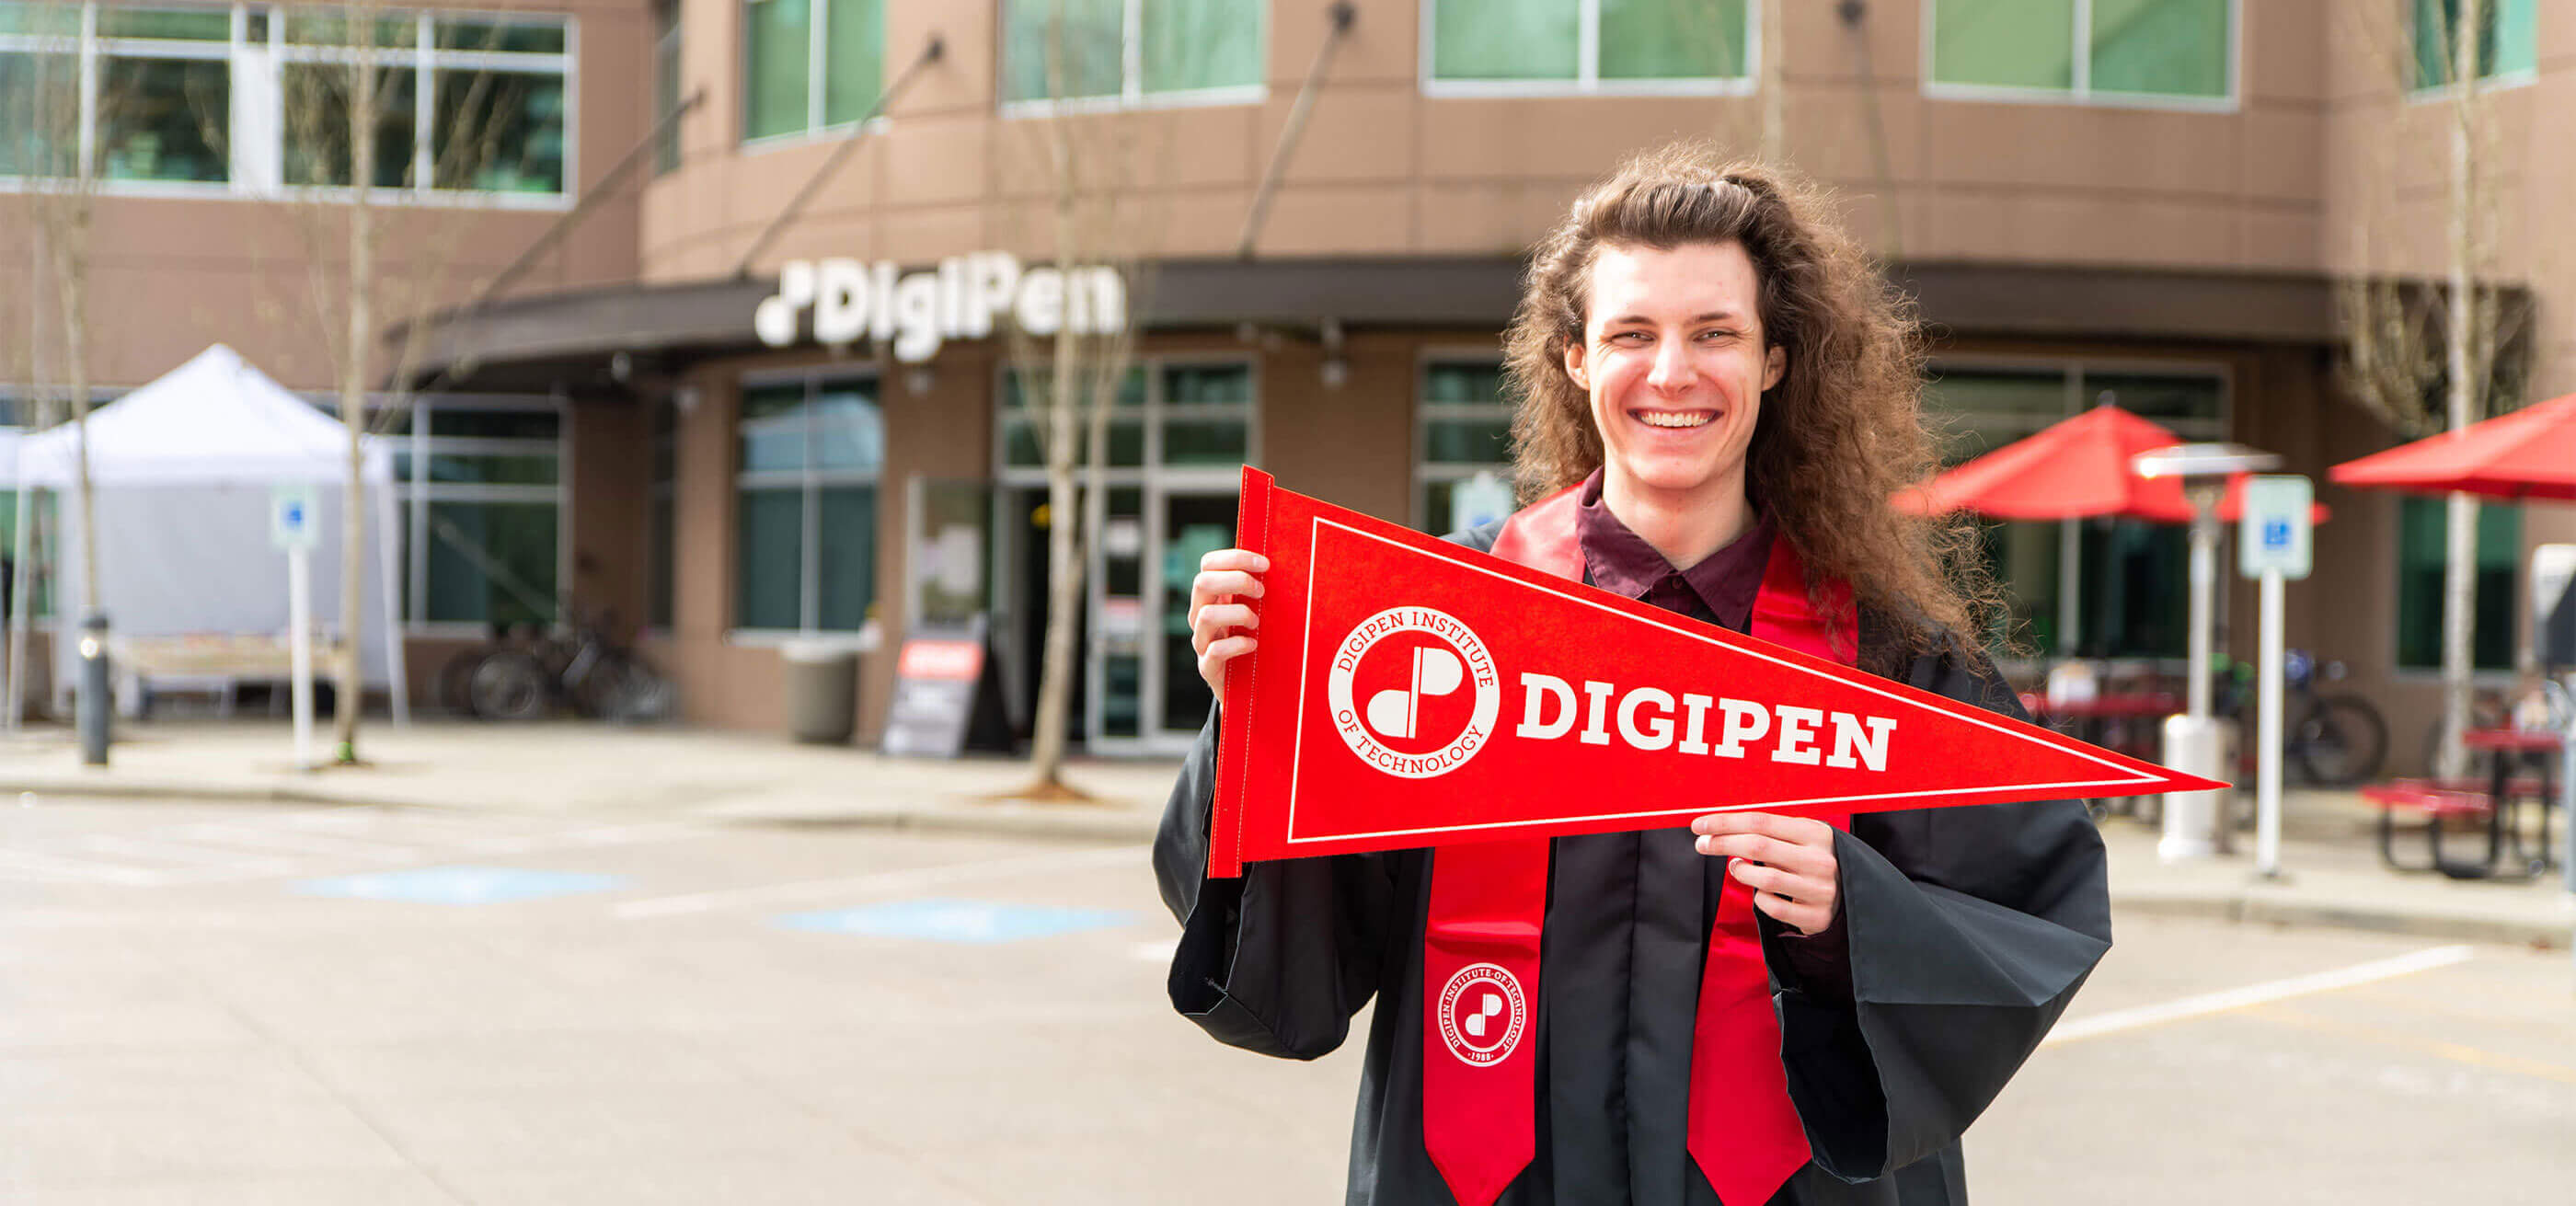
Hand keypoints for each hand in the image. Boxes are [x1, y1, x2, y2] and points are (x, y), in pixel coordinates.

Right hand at [1189, 549, 1268, 694]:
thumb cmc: (1257, 643)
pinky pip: (1214, 651)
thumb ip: (1258, 591)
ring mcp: (1202, 642)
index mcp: (1212, 598)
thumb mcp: (1257, 612)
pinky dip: (1236, 644)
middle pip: (1202, 582)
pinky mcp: (1208, 667)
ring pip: (1206, 615)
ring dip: (1238, 613)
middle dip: (1236, 580)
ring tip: (1257, 623)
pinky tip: (1253, 645)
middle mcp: (1201, 616)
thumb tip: (1285, 563)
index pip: (1209, 564)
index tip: (1265, 564)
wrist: (1248, 690)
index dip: (1235, 558)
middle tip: (1262, 591)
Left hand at [1690, 812, 1840, 934]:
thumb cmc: (1814, 860)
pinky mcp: (1816, 916)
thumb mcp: (1804, 838)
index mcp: (1816, 833)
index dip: (1725, 822)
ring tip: (1735, 867)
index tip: (1699, 824)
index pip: (1761, 821)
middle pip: (1758, 846)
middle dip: (1722, 843)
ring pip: (1764, 879)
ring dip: (1740, 872)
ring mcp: (1819, 889)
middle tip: (1702, 844)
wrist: (1853, 897)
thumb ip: (1771, 831)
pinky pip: (1772, 907)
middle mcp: (1820, 859)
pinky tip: (1759, 892)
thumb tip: (1718, 828)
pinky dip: (1759, 899)